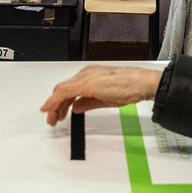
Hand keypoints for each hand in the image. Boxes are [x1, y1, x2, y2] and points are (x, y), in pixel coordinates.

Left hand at [40, 65, 162, 125]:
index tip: (57, 112)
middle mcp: (85, 73)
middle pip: (62, 90)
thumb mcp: (104, 98)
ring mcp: (85, 77)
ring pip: (60, 91)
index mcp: (89, 75)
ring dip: (54, 106)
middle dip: (55, 106)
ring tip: (53, 119)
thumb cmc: (130, 87)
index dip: (60, 102)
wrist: (141, 83)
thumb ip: (87, 102)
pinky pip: (64, 93)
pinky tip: (50, 110)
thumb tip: (76, 107)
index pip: (68, 89)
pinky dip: (54, 101)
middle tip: (53, 119)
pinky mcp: (86, 83)